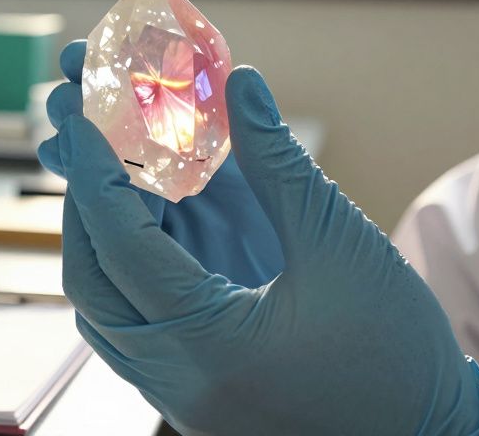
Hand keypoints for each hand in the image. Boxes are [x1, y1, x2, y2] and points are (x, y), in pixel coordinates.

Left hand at [57, 67, 478, 434]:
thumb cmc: (398, 349)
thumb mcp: (339, 241)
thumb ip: (278, 162)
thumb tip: (241, 84)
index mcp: (209, 345)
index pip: (122, 246)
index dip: (96, 173)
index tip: (80, 117)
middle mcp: (178, 379)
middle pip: (93, 280)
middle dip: (82, 201)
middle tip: (83, 133)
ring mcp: (182, 394)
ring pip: (107, 309)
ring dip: (100, 236)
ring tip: (111, 168)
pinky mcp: (197, 393)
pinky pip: (137, 328)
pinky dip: (132, 269)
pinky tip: (152, 219)